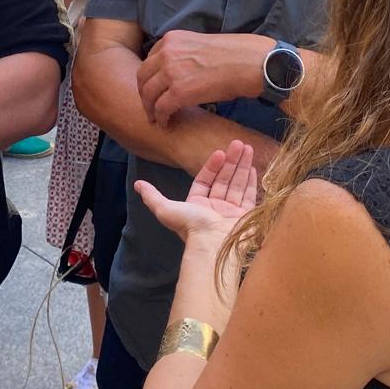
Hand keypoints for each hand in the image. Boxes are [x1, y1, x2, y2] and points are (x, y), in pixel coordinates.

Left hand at [136, 140, 258, 246]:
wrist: (212, 246)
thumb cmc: (190, 227)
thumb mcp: (166, 209)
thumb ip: (153, 196)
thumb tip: (137, 184)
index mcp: (197, 206)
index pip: (205, 180)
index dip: (212, 165)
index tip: (220, 152)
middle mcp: (214, 208)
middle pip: (224, 179)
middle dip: (231, 161)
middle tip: (238, 143)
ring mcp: (231, 212)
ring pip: (237, 184)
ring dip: (242, 166)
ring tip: (247, 148)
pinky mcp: (245, 217)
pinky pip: (248, 196)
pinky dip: (251, 181)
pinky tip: (253, 167)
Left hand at [138, 31, 269, 125]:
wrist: (252, 63)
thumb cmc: (236, 55)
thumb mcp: (202, 45)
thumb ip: (185, 54)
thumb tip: (183, 71)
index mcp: (172, 38)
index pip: (150, 60)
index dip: (150, 77)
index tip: (154, 89)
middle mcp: (167, 52)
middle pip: (143, 77)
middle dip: (144, 94)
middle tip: (149, 107)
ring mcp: (171, 71)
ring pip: (148, 94)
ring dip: (150, 109)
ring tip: (156, 119)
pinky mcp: (178, 91)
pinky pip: (161, 108)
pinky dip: (161, 118)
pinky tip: (166, 124)